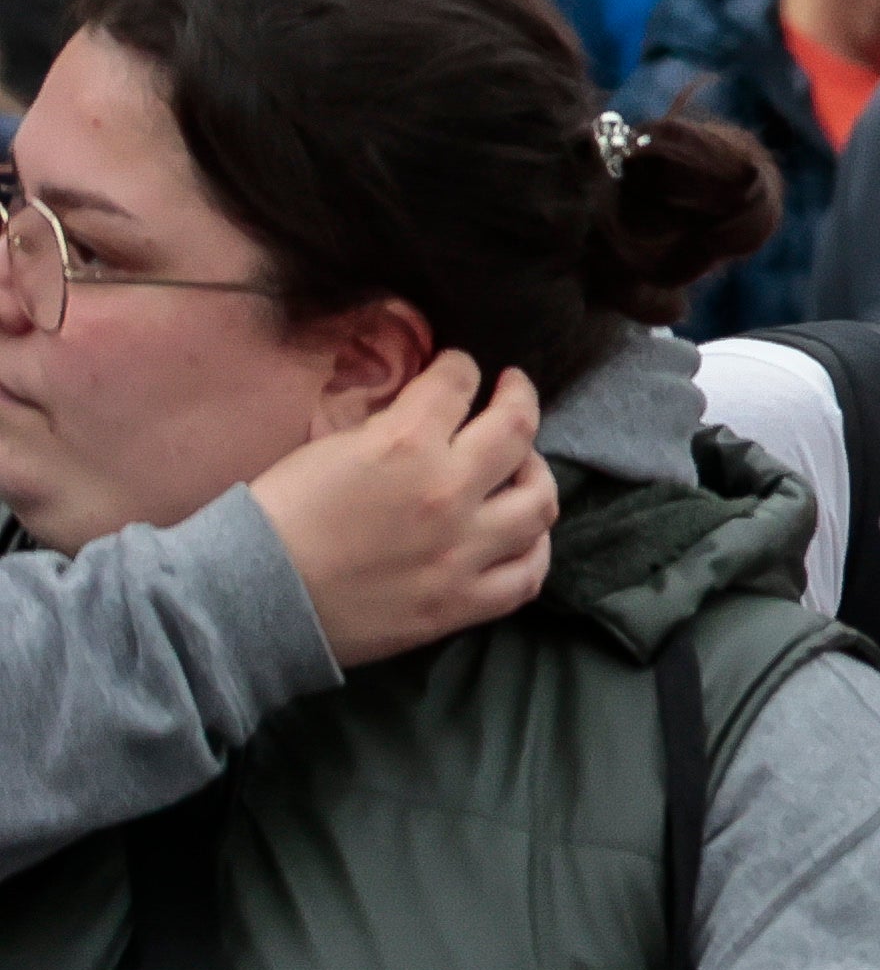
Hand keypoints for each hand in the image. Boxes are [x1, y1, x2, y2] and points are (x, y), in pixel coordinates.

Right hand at [261, 354, 554, 667]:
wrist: (250, 596)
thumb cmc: (275, 518)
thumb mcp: (329, 447)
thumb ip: (388, 428)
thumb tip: (423, 414)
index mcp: (405, 444)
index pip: (456, 384)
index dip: (460, 367)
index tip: (460, 368)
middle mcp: (448, 492)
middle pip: (517, 431)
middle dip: (520, 399)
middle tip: (513, 392)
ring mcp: (463, 551)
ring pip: (538, 502)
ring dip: (536, 474)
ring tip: (523, 467)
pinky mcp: (461, 602)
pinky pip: (527, 575)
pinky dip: (535, 549)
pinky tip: (526, 536)